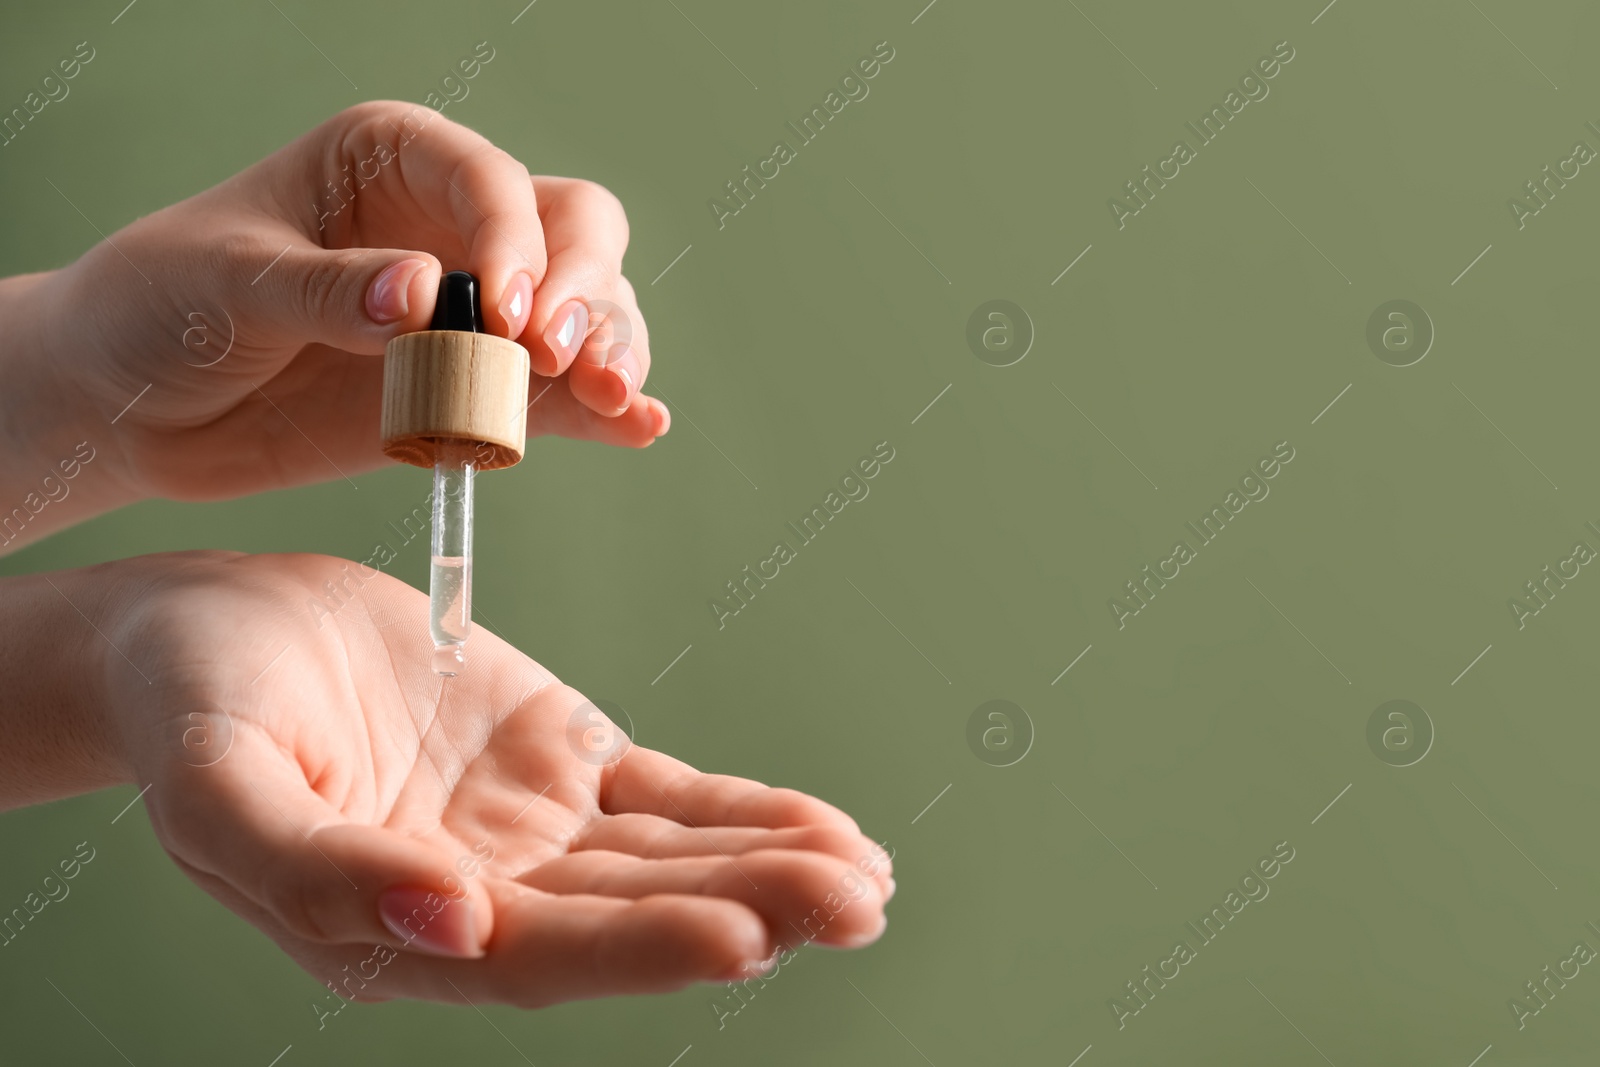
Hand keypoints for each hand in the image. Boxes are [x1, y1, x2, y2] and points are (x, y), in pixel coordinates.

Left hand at [23, 100, 665, 505]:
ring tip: (603, 396)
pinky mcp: (477, 391)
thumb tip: (421, 296)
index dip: (515, 240)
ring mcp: (474, 314)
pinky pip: (559, 397)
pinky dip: (606, 410)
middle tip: (548, 352)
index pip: (492, 181)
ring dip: (607, 349)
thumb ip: (323, 289)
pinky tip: (638, 423)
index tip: (503, 313)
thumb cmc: (161, 306)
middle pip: (575, 233)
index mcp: (394, 161)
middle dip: (581, 289)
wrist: (135, 405)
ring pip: (588, 312)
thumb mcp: (224, 283)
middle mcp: (453, 227)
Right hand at [89, 552, 889, 1006]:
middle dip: (749, 909)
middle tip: (853, 901)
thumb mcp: (220, 790)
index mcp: (400, 932)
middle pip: (634, 916)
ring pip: (671, 860)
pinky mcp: (563, 759)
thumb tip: (448, 924)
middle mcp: (485, 895)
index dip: (643, 949)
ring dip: (772, 865)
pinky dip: (747, 811)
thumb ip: (317, 872)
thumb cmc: (189, 710)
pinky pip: (670, 796)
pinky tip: (825, 828)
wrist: (201, 626)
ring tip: (864, 872)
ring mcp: (533, 829)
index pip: (544, 956)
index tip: (740, 934)